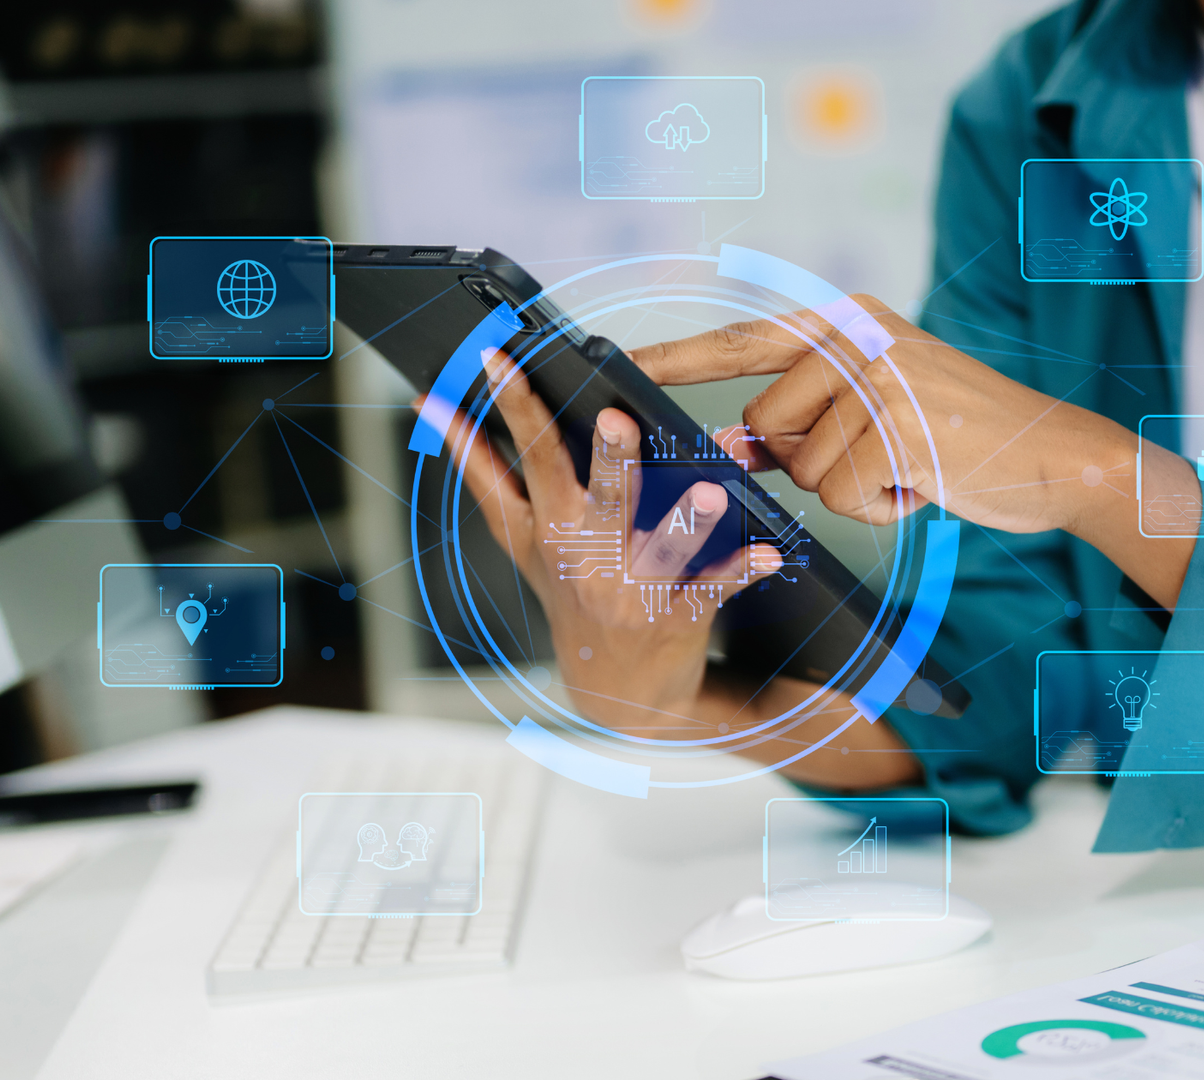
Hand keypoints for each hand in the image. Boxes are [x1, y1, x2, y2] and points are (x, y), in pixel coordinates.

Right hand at [433, 348, 779, 734]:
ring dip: (687, 520)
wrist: (616, 694)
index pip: (517, 462)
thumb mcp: (521, 540)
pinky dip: (744, 570)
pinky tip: (770, 553)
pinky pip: (716, 587)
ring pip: (662, 544)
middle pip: (595, 495)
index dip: (505, 411)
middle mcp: (583, 555)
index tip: (493, 361)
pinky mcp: (677, 615)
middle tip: (616, 419)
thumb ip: (482, 471)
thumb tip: (432, 404)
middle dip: (606, 457)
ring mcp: (631, 588)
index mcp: (543, 528)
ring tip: (712, 494)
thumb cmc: (572, 594)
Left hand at [630, 295, 1199, 609]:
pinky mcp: (900, 425)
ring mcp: (881, 377)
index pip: (742, 340)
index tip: (618, 360)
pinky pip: (841, 495)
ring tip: (911, 466)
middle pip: (764, 421)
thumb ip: (800, 421)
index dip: (677, 355)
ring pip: (802, 467)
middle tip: (882, 452)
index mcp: (850, 320)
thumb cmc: (961, 439)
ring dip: (851, 488)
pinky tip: (925, 483)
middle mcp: (860, 336)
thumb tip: (724, 444)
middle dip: (808, 459)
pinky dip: (880, 508)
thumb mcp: (876, 414)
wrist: (1058, 456)